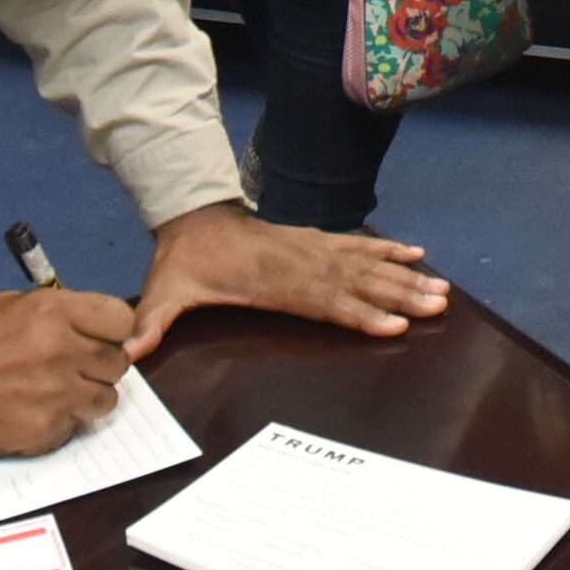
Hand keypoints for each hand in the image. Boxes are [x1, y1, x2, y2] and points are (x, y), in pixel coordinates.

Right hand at [0, 286, 134, 459]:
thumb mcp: (7, 307)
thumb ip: (55, 312)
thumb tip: (88, 325)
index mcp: (53, 312)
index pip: (121, 320)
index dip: (114, 331)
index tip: (101, 339)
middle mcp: (63, 350)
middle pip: (118, 362)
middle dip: (100, 366)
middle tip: (75, 370)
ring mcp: (58, 393)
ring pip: (106, 399)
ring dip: (87, 398)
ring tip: (57, 395)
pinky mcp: (47, 429)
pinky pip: (76, 426)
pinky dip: (61, 423)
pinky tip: (33, 415)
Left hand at [124, 200, 447, 357]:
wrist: (192, 217)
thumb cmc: (185, 262)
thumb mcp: (164, 291)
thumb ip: (151, 322)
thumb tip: (128, 352)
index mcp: (271, 280)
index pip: (321, 299)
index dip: (358, 312)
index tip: (392, 324)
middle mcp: (301, 262)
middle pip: (357, 281)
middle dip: (399, 294)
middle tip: (437, 306)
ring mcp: (312, 248)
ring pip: (366, 263)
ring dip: (404, 276)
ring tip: (441, 289)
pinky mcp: (316, 241)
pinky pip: (358, 244)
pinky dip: (388, 247)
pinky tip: (417, 253)